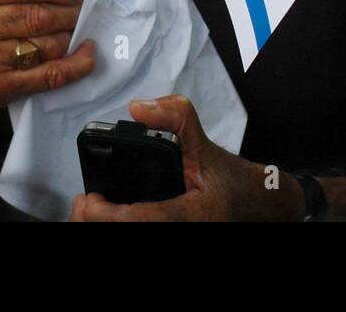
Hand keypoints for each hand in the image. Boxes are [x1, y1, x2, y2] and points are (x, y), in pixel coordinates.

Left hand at [68, 95, 302, 221]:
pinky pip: (138, 232)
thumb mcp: (208, 146)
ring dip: (102, 226)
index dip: (104, 213)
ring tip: (91, 210)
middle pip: (121, 234)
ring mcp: (176, 236)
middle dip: (93, 222)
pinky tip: (108, 216)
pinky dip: (116, 225)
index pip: (136, 219)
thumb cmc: (236, 184)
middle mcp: (179, 229)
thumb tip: (138, 107)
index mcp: (189, 216)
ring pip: (124, 238)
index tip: (88, 198)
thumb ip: (177, 119)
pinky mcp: (173, 233)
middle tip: (82, 204)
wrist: (262, 209)